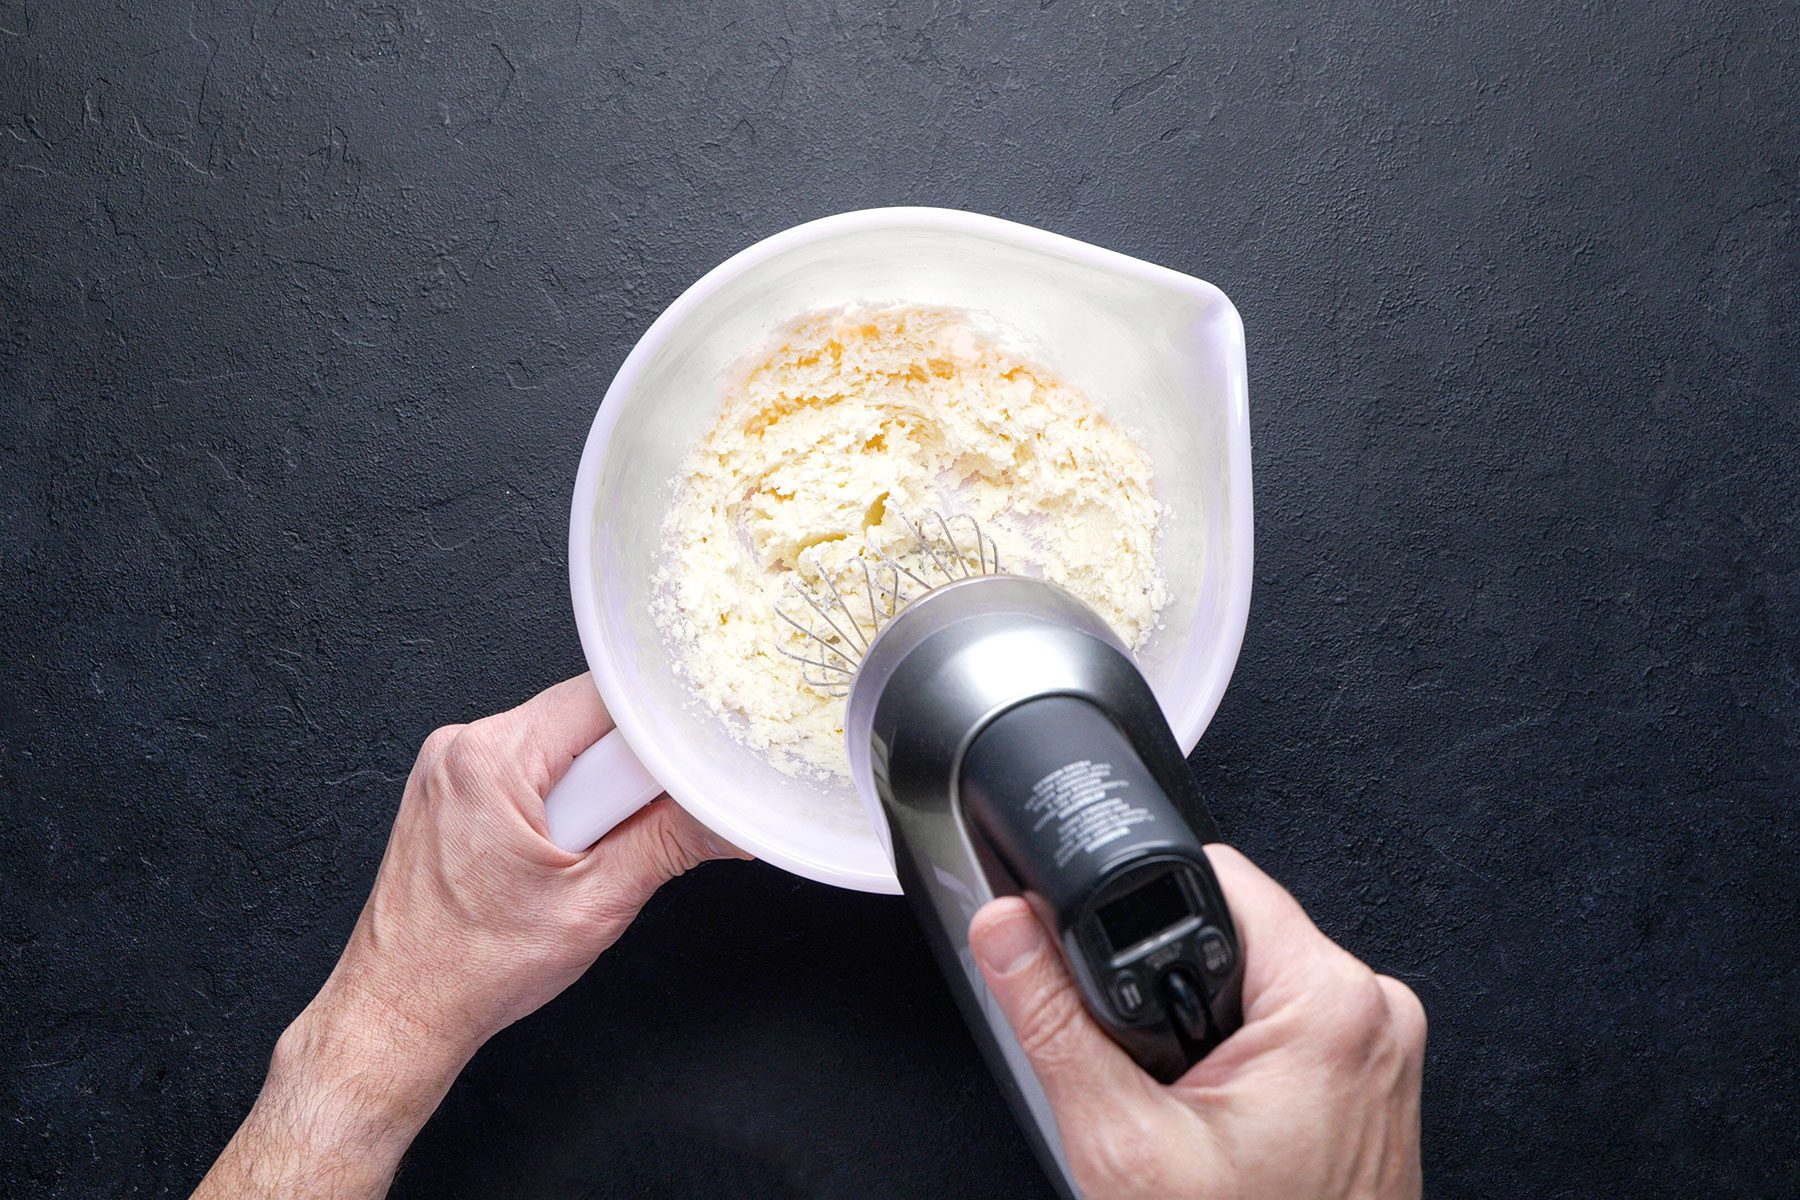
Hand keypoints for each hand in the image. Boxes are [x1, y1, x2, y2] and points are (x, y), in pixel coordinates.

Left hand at [195, 674, 744, 1198]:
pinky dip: (562, 800)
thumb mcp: (595, 905)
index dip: (662, 726)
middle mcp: (463, 747)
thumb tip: (729, 817)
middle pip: (585, 718)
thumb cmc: (470, 969)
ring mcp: (451, 766)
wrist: (399, 1013)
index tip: (697, 759)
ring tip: (582, 856)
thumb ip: (673, 844)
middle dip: (626, 772)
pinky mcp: (453, 788)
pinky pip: (532, 767)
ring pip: (561, 744)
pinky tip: (556, 855)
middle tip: (626, 833)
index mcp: (491, 759)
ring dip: (594, 790)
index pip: (606, 698)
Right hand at [969, 845, 1424, 1199]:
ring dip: (1203, 1017)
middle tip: (1152, 1068)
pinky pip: (1287, 1021)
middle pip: (1233, 926)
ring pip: (1256, 975)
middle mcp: (1373, 1011)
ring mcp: (1379, 1047)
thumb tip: (1006, 932)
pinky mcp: (1372, 1076)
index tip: (1110, 966)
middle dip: (1170, 979)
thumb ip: (1053, 1022)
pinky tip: (1218, 1115)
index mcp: (1330, 1002)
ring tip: (1183, 1100)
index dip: (1141, 904)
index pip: (1218, 876)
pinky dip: (1239, 1051)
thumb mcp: (1124, 1142)